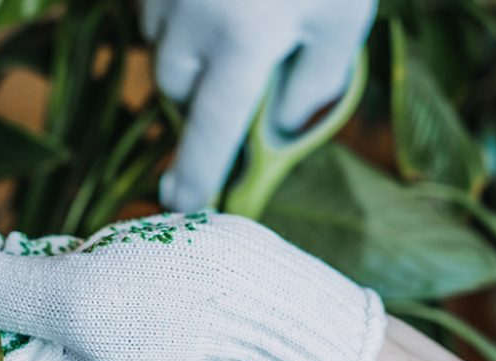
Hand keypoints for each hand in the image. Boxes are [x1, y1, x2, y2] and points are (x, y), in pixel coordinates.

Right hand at [143, 0, 375, 210]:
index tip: (183, 206)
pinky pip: (154, 7)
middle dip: (200, 94)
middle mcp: (192, 18)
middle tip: (244, 72)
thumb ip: (312, 85)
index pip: (212, 128)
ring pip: (160, 45)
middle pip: (176, 89)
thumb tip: (273, 130)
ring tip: (235, 18)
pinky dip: (178, 11)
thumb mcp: (342, 21)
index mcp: (243, 40)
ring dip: (187, 49)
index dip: (197, 173)